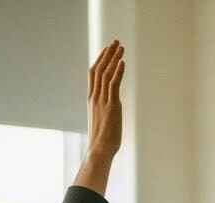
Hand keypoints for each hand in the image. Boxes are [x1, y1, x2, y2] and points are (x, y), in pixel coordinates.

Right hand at [85, 41, 124, 159]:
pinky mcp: (111, 105)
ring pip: (106, 74)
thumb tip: (112, 109)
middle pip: (99, 69)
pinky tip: (122, 62)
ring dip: (114, 58)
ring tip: (121, 47)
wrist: (99, 149)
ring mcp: (102, 100)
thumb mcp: (103, 121)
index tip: (107, 50)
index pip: (94, 74)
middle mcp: (95, 97)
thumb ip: (106, 111)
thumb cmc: (102, 140)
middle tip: (115, 42)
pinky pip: (113, 84)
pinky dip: (117, 71)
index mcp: (92, 99)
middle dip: (107, 54)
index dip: (100, 60)